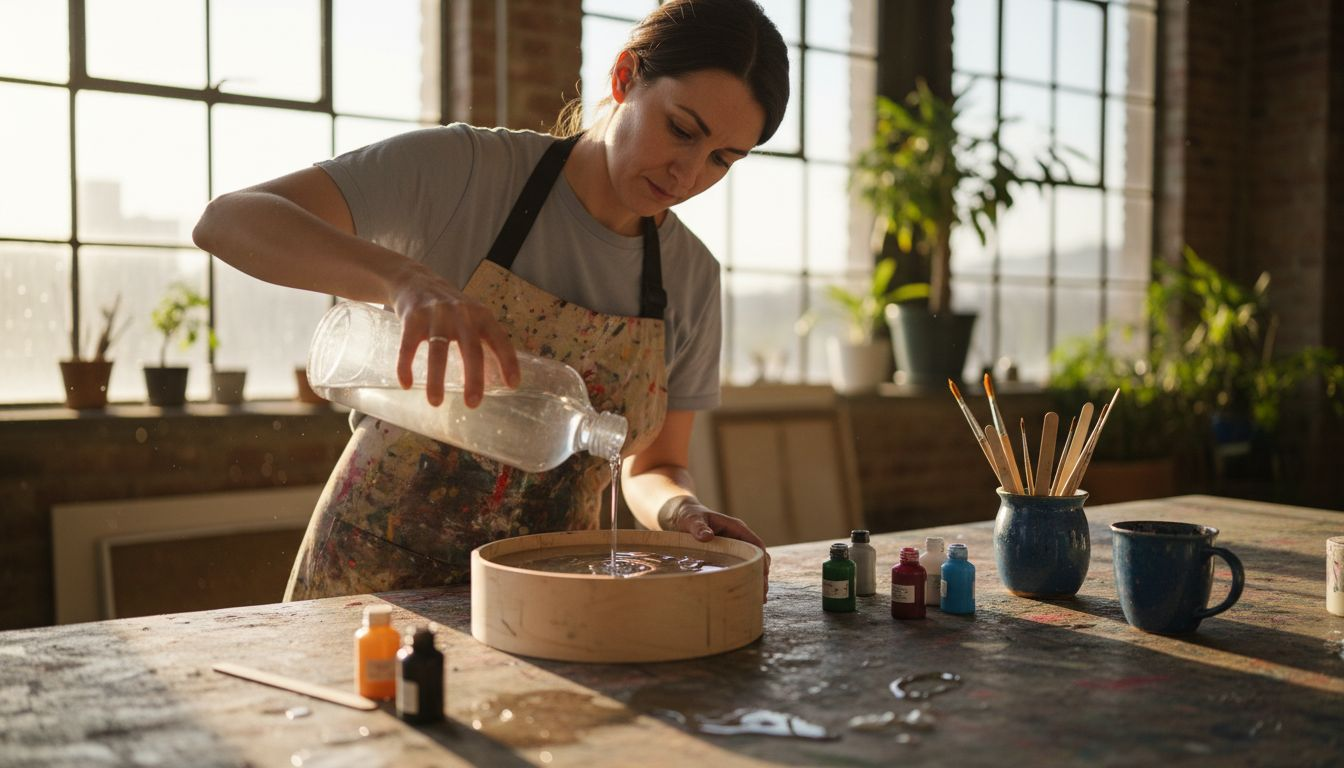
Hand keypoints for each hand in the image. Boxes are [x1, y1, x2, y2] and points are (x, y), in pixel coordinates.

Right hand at [385, 261, 519, 407]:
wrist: (415, 281)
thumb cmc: (450, 308)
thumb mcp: (472, 316)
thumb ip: (483, 340)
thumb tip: (496, 379)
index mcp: (481, 316)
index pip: (500, 340)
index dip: (508, 362)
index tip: (513, 385)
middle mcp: (461, 314)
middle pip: (471, 348)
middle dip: (474, 377)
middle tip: (473, 404)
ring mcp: (435, 315)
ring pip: (438, 350)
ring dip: (436, 378)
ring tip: (435, 403)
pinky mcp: (411, 318)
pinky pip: (407, 346)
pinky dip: (405, 366)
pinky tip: (406, 384)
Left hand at [665, 498, 770, 599]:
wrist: (683, 515)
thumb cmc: (689, 516)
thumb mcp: (692, 520)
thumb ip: (698, 527)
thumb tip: (707, 537)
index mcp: (735, 528)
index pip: (756, 544)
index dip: (761, 560)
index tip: (763, 575)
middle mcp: (739, 538)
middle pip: (757, 557)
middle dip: (762, 574)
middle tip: (762, 594)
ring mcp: (735, 547)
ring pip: (751, 564)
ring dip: (755, 579)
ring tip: (758, 599)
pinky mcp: (728, 555)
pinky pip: (740, 567)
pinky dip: (744, 578)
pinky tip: (745, 593)